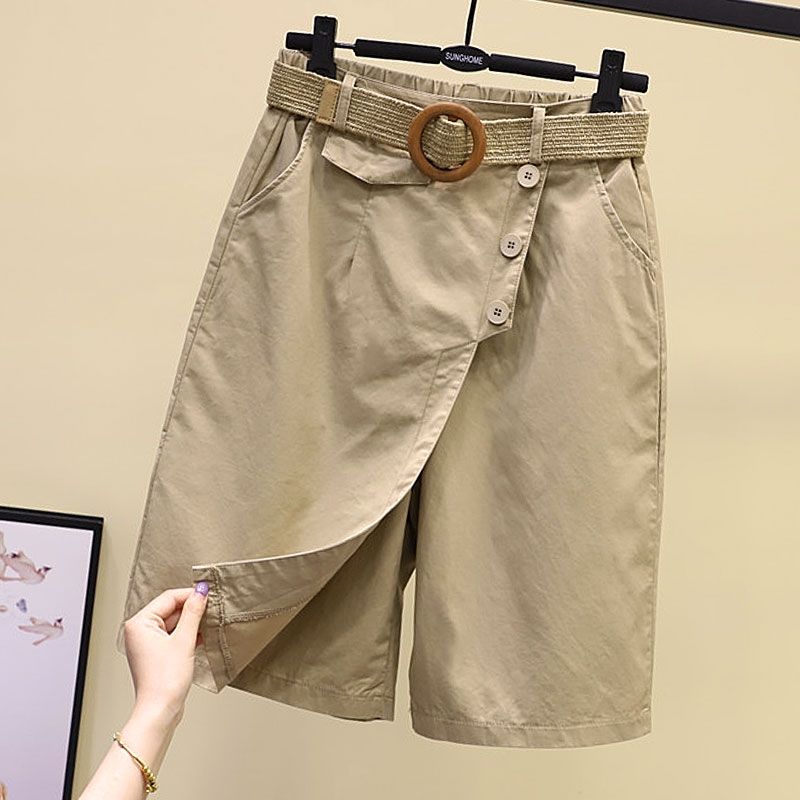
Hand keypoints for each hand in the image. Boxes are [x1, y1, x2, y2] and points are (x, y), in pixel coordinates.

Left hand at [122, 583, 208, 723]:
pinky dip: (188, 634)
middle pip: (171, 609)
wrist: (160, 711)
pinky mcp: (156, 653)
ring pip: (174, 622)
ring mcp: (147, 643)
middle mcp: (140, 631)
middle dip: (192, 609)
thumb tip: (201, 591)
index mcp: (140, 623)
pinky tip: (203, 635)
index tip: (209, 594)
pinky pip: (173, 635)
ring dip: (192, 622)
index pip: (169, 598)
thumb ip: (193, 612)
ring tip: (210, 623)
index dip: (190, 595)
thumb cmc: (165, 681)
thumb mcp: (184, 640)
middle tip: (213, 609)